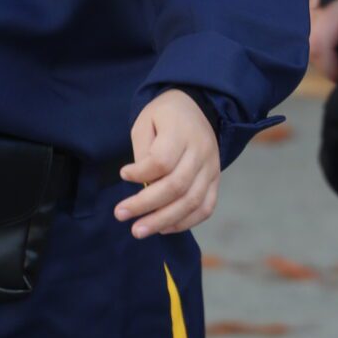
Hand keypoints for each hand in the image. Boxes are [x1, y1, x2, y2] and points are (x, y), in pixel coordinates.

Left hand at [116, 90, 219, 238]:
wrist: (197, 107)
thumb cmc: (164, 117)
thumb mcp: (145, 122)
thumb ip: (143, 152)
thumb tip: (141, 184)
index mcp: (181, 132)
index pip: (162, 160)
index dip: (141, 173)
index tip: (123, 174)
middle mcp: (201, 152)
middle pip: (176, 186)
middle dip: (146, 205)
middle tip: (120, 215)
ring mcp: (212, 168)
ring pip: (192, 202)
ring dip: (164, 220)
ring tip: (139, 230)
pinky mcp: (216, 181)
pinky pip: (205, 208)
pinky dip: (185, 222)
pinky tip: (164, 228)